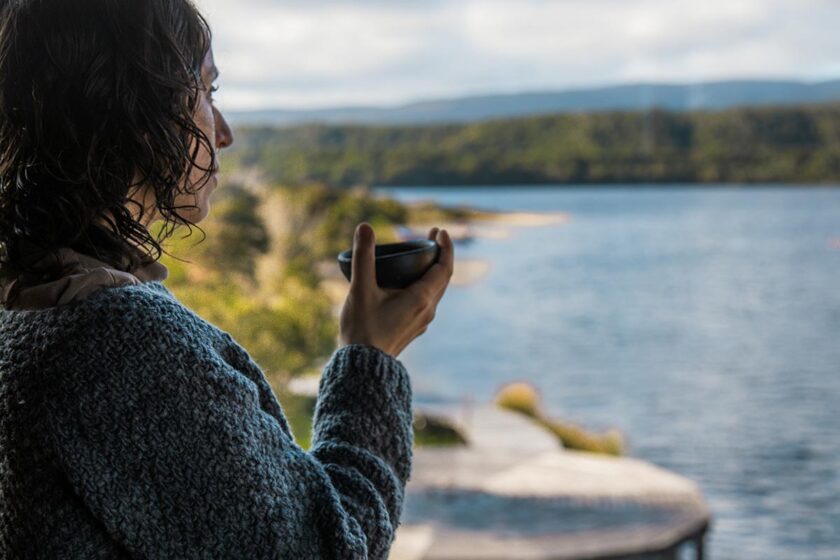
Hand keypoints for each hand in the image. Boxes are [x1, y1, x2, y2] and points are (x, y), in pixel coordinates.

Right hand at [338, 222, 453, 357]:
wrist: (363, 367)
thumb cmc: (362, 328)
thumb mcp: (360, 289)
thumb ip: (363, 257)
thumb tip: (364, 227)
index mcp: (421, 299)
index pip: (444, 268)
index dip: (445, 247)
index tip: (441, 231)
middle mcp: (427, 311)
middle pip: (442, 278)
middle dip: (439, 255)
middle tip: (431, 236)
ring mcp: (422, 322)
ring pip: (435, 291)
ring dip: (432, 271)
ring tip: (420, 256)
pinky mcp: (413, 329)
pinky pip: (426, 301)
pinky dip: (423, 285)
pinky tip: (407, 283)